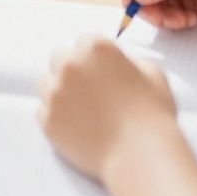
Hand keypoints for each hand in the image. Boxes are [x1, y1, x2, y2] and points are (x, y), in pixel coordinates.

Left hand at [38, 37, 178, 180]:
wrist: (139, 153)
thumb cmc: (150, 115)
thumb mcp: (152, 73)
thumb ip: (130, 61)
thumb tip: (121, 65)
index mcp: (96, 48)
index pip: (84, 41)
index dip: (93, 57)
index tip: (99, 69)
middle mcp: (71, 65)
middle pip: (60, 57)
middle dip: (72, 70)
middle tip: (89, 88)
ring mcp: (55, 93)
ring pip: (47, 83)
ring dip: (60, 91)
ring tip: (81, 109)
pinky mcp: (47, 119)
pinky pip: (43, 111)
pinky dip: (57, 117)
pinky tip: (77, 125)